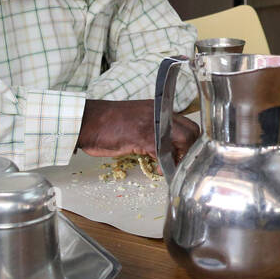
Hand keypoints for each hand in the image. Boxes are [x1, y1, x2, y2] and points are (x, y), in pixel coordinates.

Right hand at [77, 99, 200, 160]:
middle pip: (192, 130)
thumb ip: (152, 127)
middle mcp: (159, 113)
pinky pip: (165, 151)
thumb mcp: (136, 120)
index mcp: (158, 108)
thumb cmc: (106, 123)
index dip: (190, 141)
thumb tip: (165, 143)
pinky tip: (158, 170)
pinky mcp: (144, 137)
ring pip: (184, 139)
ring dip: (181, 157)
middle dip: (190, 149)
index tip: (183, 154)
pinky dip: (165, 164)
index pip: (187, 122)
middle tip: (179, 162)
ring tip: (170, 167)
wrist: (87, 121)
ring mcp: (153, 124)